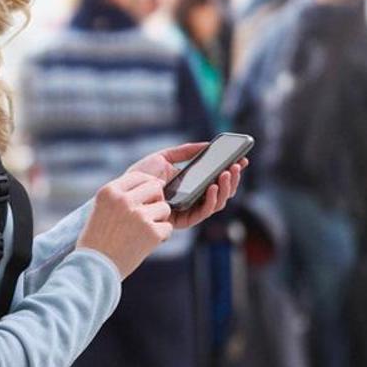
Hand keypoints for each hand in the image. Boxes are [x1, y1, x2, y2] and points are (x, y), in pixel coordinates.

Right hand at [77, 171, 173, 278]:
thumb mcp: (100, 209)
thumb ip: (120, 196)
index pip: (137, 176)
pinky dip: (161, 236)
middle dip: (156, 200)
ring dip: (159, 220)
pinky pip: (167, 227)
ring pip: (164, 208)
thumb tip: (154, 184)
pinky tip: (147, 243)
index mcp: (109, 191)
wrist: (94, 268)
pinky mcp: (151, 232)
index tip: (149, 194)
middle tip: (149, 214)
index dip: (147, 184)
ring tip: (144, 232)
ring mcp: (139, 215)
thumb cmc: (97, 241)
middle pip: (155, 188)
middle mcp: (123, 200)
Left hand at [128, 142, 246, 229]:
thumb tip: (207, 144)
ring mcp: (188, 211)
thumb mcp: (165, 157)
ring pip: (216, 204)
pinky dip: (210, 200)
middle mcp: (193, 199)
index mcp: (192, 185)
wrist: (124, 189)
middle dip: (232, 179)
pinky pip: (201, 213)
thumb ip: (186, 151)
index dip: (232, 171)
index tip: (242, 158)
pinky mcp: (181, 221)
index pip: (217, 180)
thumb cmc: (141, 175)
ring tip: (226, 173)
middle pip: (221, 193)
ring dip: (225, 189)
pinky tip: (212, 186)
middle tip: (237, 164)